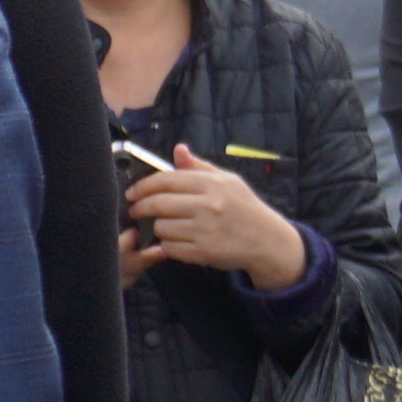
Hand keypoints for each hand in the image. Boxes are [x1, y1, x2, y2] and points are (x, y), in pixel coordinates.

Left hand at [124, 144, 305, 288]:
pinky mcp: (203, 252)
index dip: (143, 186)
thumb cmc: (244, 208)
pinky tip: (175, 240)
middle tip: (135, 210)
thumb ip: (199, 167)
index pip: (166, 180)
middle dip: (140, 207)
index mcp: (213, 184)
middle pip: (158, 204)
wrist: (268, 241)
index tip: (132, 192)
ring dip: (157, 227)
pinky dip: (167, 245)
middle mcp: (208, 206)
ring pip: (161, 227)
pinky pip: (170, 248)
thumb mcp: (228, 181)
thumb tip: (178, 149)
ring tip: (164, 225)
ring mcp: (206, 230)